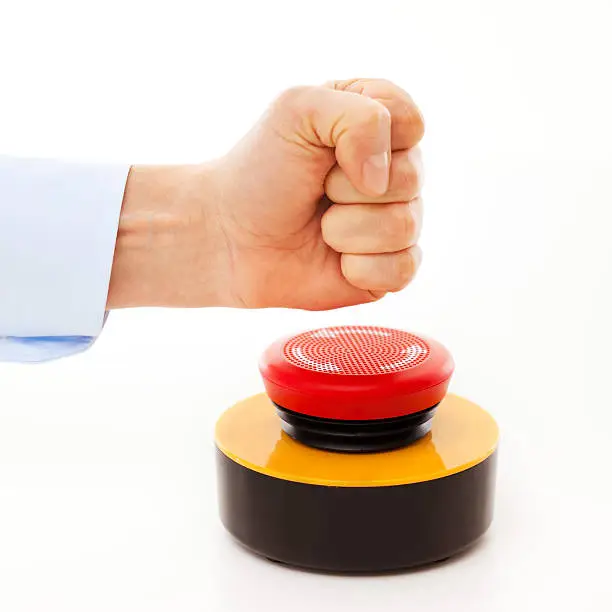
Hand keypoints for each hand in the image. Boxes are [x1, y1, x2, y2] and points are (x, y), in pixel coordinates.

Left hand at [108, 79, 423, 309]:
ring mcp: (393, 222)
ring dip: (346, 229)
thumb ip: (358, 115)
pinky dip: (360, 268)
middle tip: (316, 191)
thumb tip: (381, 180)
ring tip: (319, 227)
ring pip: (405, 226)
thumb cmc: (261, 173)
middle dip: (348, 188)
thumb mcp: (297, 110)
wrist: (231, 239)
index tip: (324, 149)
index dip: (368, 138)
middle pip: (411, 177)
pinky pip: (403, 268)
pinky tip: (335, 261)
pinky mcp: (388, 268)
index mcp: (375, 125)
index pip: (411, 121)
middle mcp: (391, 173)